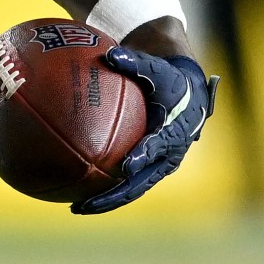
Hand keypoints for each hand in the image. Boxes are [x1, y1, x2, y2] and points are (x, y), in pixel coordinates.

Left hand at [72, 47, 217, 214]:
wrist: (187, 96)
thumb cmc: (168, 79)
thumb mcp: (156, 69)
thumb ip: (134, 63)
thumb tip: (110, 54)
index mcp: (174, 131)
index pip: (159, 145)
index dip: (144, 155)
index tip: (126, 165)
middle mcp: (168, 155)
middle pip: (140, 183)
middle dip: (114, 196)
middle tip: (86, 203)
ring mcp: (157, 166)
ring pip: (131, 190)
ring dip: (105, 201)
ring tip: (76, 208)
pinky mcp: (147, 169)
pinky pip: (124, 184)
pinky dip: (103, 190)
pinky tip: (75, 193)